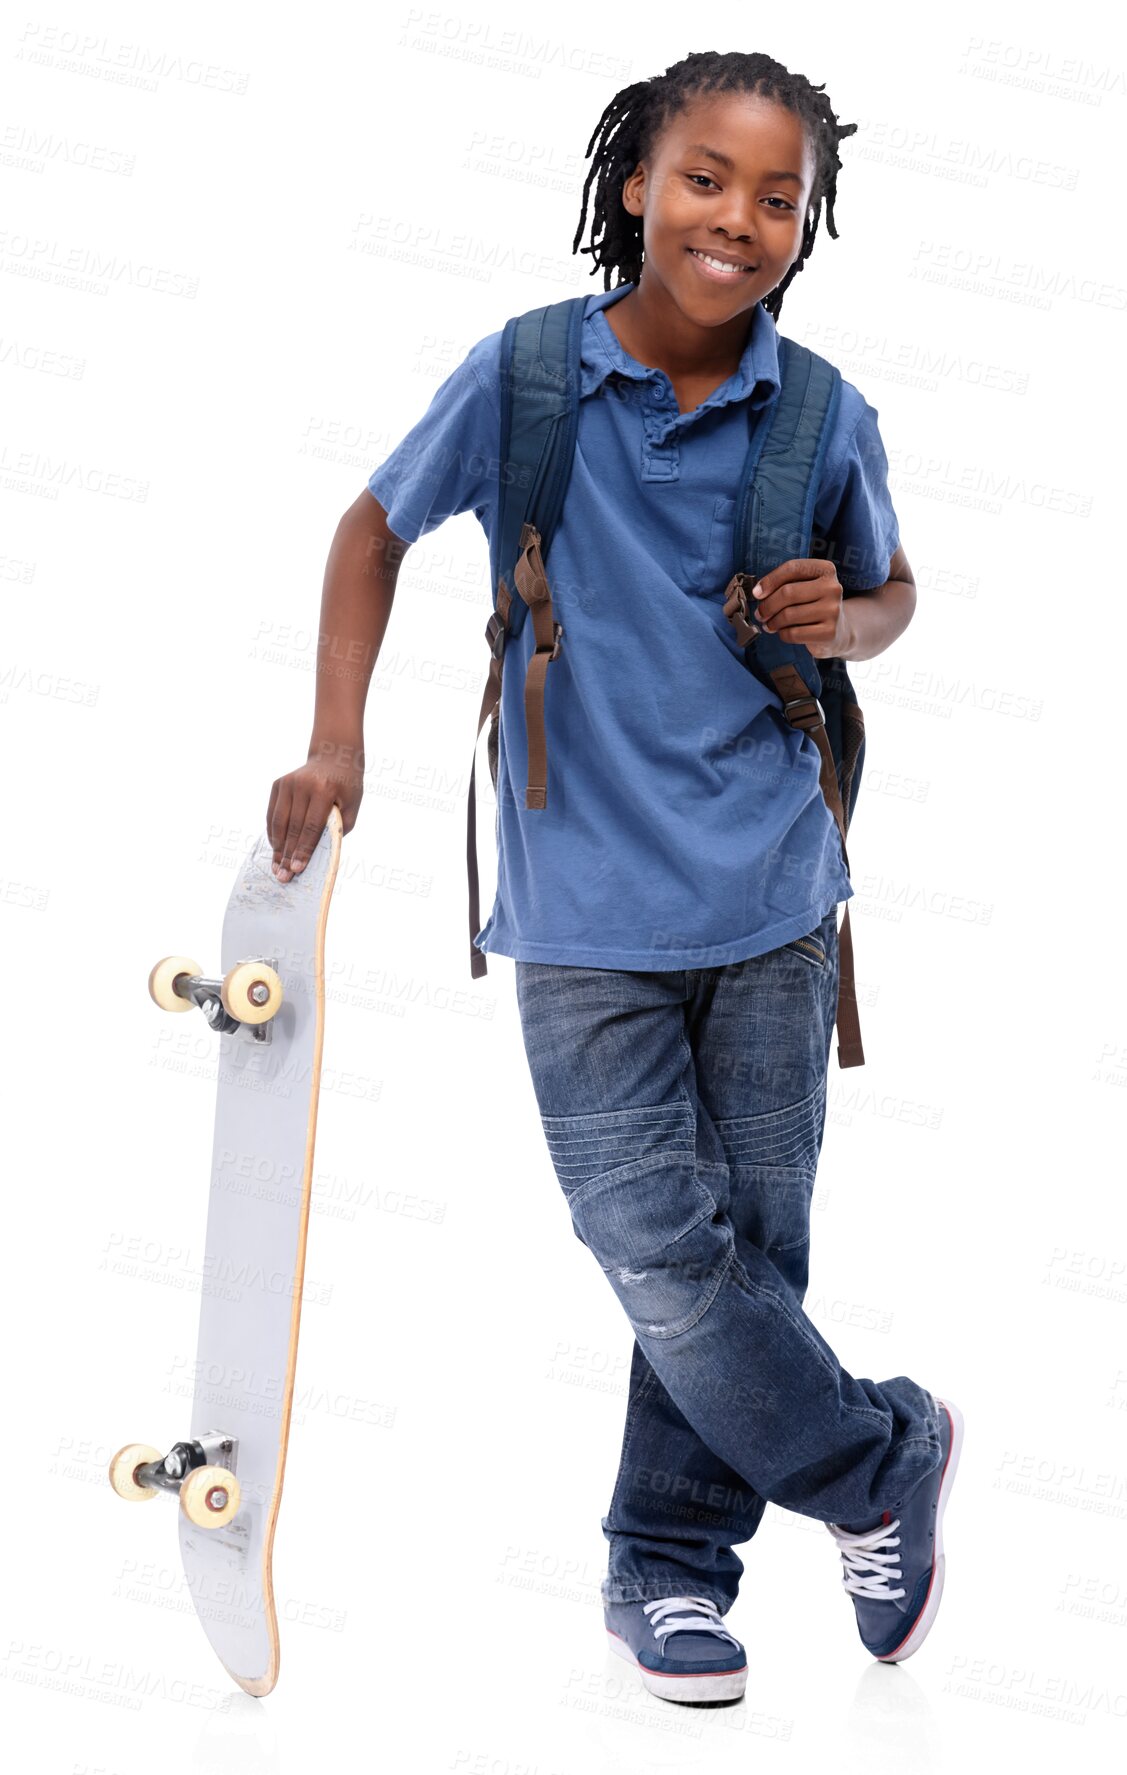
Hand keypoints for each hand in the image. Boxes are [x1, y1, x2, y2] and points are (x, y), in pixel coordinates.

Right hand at [268, 740, 363, 880]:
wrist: (333, 756)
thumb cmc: (347, 788)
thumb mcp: (351, 808)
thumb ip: (336, 830)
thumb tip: (315, 855)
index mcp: (324, 790)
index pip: (311, 826)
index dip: (303, 849)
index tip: (297, 869)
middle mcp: (303, 784)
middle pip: (293, 827)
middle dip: (287, 855)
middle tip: (283, 876)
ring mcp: (287, 783)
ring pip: (278, 822)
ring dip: (277, 848)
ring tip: (276, 867)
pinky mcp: (278, 784)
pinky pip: (272, 814)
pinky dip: (274, 833)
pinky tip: (276, 849)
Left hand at [747, 558, 851, 658]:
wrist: (839, 630)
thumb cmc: (812, 605)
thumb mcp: (804, 587)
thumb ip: (784, 584)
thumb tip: (758, 593)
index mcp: (826, 569)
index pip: (792, 568)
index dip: (770, 581)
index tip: (756, 593)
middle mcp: (833, 587)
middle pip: (788, 593)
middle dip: (768, 605)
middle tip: (760, 614)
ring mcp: (833, 610)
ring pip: (788, 615)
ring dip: (773, 622)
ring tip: (769, 624)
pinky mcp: (829, 632)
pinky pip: (793, 633)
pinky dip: (782, 634)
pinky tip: (783, 633)